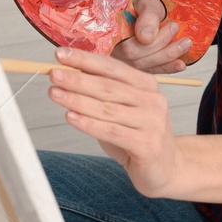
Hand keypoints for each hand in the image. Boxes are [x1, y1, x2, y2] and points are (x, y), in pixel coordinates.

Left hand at [48, 46, 182, 197]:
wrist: (167, 168)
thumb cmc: (138, 135)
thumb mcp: (123, 109)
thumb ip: (103, 93)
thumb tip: (70, 72)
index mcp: (146, 84)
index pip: (112, 67)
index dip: (85, 59)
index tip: (61, 53)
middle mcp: (152, 100)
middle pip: (108, 86)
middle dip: (77, 78)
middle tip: (53, 74)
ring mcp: (152, 122)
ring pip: (107, 108)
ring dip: (77, 100)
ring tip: (55, 93)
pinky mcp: (148, 145)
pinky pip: (112, 131)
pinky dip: (89, 123)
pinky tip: (70, 117)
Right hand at [111, 0, 191, 73]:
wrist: (139, 6)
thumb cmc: (139, 3)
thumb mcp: (145, 2)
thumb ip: (146, 18)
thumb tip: (146, 38)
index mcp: (110, 34)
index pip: (127, 47)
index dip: (150, 44)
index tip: (172, 26)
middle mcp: (113, 51)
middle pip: (137, 59)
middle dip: (163, 48)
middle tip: (181, 33)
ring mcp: (123, 61)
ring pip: (145, 66)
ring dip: (169, 57)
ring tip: (186, 44)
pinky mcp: (136, 66)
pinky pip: (150, 71)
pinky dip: (167, 68)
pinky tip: (180, 64)